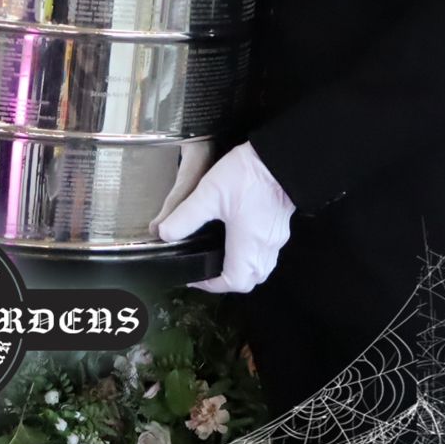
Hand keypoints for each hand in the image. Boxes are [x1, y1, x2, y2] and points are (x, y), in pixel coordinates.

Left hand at [158, 141, 294, 293]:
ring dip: (242, 267)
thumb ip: (186, 216)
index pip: (232, 282)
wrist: (280, 158)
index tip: (195, 276)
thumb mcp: (209, 194)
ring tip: (222, 253)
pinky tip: (239, 234)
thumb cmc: (247, 178)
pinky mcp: (280, 224)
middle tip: (208, 267)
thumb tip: (164, 234)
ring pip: (261, 267)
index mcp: (247, 247)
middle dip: (228, 279)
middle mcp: (265, 249)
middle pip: (249, 280)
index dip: (211, 285)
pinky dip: (252, 252)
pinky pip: (267, 251)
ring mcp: (276, 238)